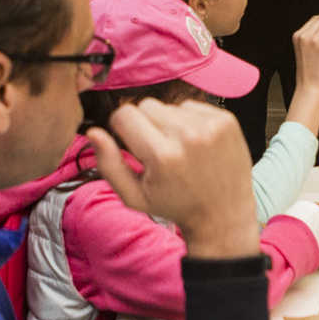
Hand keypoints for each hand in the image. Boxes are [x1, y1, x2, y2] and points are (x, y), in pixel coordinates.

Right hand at [87, 98, 258, 257]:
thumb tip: (93, 132)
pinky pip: (191, 105)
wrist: (223, 214)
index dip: (122, 128)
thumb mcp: (134, 196)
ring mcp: (210, 126)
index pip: (124, 114)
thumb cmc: (175, 206)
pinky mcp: (226, 120)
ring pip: (168, 105)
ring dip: (168, 123)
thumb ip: (109, 164)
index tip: (132, 144)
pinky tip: (195, 143)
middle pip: (145, 105)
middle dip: (145, 125)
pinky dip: (189, 121)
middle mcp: (187, 136)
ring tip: (178, 149)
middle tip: (157, 150)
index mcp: (162, 156)